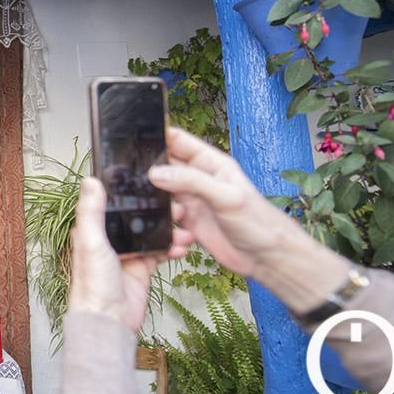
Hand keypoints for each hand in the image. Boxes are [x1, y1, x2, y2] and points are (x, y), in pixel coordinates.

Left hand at [68, 177, 190, 331]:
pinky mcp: (142, 268)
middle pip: (138, 217)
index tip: (154, 185)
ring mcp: (128, 253)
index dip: (134, 194)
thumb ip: (91, 212)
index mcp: (94, 229)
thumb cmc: (92, 284)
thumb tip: (90, 181)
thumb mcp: (91, 242)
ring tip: (187, 229)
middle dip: (159, 212)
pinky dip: (173, 248)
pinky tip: (183, 247)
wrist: (109, 321)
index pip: (115, 204)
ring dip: (171, 230)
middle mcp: (110, 239)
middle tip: (180, 207)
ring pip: (153, 234)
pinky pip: (160, 252)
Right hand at [147, 127, 296, 277]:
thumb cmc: (258, 222)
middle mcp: (198, 179)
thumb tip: (157, 172)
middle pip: (164, 165)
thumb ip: (192, 181)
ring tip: (149, 206)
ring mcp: (191, 200)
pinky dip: (159, 221)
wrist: (265, 258)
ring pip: (160, 191)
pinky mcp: (187, 222)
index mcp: (210, 163)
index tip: (134, 138)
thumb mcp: (226, 196)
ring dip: (152, 198)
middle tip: (127, 174)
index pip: (178, 141)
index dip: (158, 136)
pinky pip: (164, 216)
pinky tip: (165, 229)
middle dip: (147, 168)